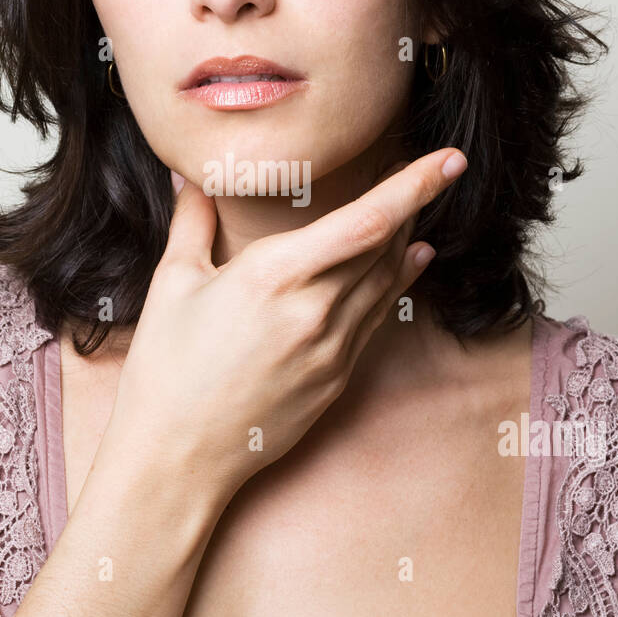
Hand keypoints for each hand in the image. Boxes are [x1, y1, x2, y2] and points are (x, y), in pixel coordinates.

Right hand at [103, 148, 466, 500]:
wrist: (178, 456)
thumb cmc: (167, 369)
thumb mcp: (172, 284)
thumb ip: (193, 222)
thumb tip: (193, 181)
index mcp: (274, 276)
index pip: (366, 221)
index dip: (414, 185)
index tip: (451, 160)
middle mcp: (314, 311)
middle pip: (386, 246)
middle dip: (410, 205)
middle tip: (425, 172)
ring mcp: (332, 350)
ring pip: (387, 282)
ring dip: (405, 242)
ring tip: (415, 211)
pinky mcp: (336, 379)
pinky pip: (376, 319)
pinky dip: (396, 284)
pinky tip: (408, 263)